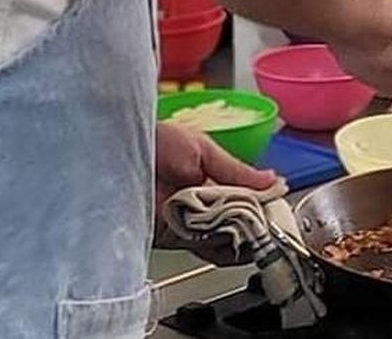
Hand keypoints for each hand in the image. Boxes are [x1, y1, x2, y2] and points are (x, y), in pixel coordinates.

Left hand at [153, 118, 276, 244]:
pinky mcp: (176, 239)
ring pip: (226, 237)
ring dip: (241, 238)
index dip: (263, 204)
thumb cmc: (154, 141)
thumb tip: (272, 180)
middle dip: (255, 224)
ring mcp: (192, 221)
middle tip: (267, 226)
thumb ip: (237, 169)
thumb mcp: (203, 149)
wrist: (115, 156)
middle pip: (240, 220)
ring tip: (253, 235)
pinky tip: (235, 245)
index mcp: (213, 177)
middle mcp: (204, 201)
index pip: (247, 196)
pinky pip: (206, 249)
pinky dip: (222, 250)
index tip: (276, 210)